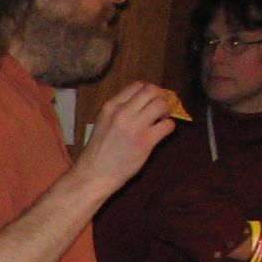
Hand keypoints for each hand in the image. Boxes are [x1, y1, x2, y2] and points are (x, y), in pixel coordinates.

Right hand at [73, 82, 175, 196]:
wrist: (93, 175)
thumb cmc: (97, 152)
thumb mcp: (104, 123)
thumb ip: (120, 111)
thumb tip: (144, 104)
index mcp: (110, 106)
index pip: (137, 85)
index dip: (147, 92)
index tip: (148, 102)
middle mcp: (122, 112)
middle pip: (152, 90)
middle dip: (160, 98)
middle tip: (159, 110)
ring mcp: (134, 126)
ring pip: (161, 104)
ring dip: (166, 111)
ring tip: (160, 121)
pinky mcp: (145, 141)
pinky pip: (168, 125)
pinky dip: (169, 127)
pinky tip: (161, 134)